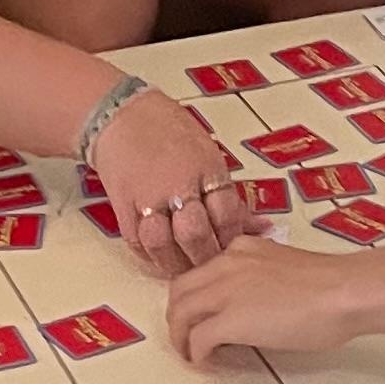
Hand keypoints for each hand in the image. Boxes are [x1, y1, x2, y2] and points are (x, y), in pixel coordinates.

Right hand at [91, 92, 250, 279]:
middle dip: (205, 258)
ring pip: (162, 244)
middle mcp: (177, 184)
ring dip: (175, 263)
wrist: (122, 115)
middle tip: (210, 266)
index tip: (232, 250)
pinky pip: (136, 242)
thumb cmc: (170, 131)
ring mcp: (147, 196)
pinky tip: (160, 257)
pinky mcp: (122, 205)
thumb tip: (261, 227)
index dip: (231, 239)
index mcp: (205, 168)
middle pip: (195, 234)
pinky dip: (149, 256)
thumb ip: (229, 195)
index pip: (226, 215)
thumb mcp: (208, 155)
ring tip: (184, 268)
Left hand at [162, 232, 363, 365]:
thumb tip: (258, 303)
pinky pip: (198, 338)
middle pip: (180, 290)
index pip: (202, 271)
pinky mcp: (229, 320)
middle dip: (178, 315)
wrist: (344, 291)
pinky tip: (204, 362)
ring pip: (181, 313)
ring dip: (180, 336)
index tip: (201, 312)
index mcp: (242, 249)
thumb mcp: (286, 266)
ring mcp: (225, 291)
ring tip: (189, 353)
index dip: (195, 294)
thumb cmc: (332, 284)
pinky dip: (195, 352)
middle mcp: (227, 264)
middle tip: (185, 335)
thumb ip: (263, 277)